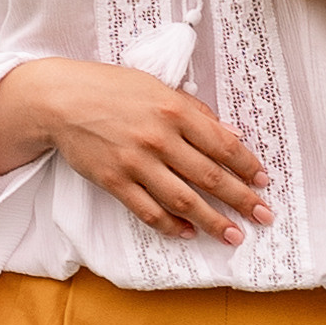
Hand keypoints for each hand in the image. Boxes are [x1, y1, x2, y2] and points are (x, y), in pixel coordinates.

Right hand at [0, 58, 271, 243]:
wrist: (61, 99)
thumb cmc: (113, 89)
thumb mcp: (158, 88)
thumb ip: (195, 113)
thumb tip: (230, 137)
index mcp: (175, 110)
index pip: (222, 144)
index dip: (247, 166)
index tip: (263, 182)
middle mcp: (159, 137)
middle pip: (209, 175)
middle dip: (241, 198)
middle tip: (264, 216)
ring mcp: (136, 162)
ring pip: (183, 199)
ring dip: (213, 220)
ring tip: (234, 235)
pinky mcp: (115, 180)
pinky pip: (148, 210)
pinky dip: (171, 225)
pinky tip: (189, 233)